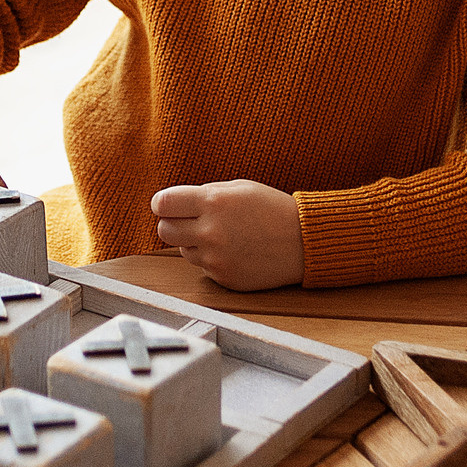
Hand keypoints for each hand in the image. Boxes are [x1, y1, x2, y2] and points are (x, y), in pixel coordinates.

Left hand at [151, 181, 305, 290]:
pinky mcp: (224, 278)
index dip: (162, 204)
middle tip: (189, 221)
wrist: (304, 241)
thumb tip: (172, 204)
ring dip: (194, 242)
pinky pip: (202, 267)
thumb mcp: (239, 188)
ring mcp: (216, 258)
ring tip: (222, 235)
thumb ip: (204, 194)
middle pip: (164, 231)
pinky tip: (234, 250)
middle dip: (173, 224)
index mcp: (214, 202)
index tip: (167, 205)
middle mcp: (211, 232)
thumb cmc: (272, 209)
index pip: (162, 204)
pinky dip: (212, 259)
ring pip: (182, 251)